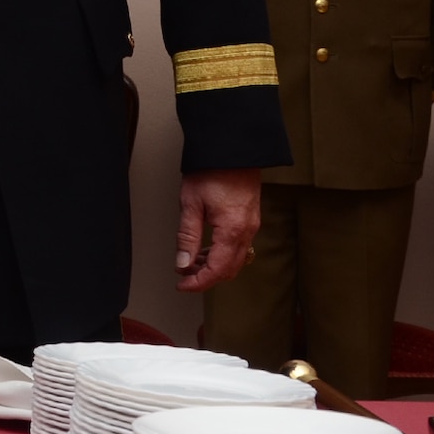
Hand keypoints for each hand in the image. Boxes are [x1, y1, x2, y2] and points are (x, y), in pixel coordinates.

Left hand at [173, 168, 260, 292]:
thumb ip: (187, 237)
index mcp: (232, 230)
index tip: (182, 285)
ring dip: (213, 265)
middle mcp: (247, 231)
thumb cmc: (212, 170)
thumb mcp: (191, 204)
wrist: (231, 148)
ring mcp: (251, 225)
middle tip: (184, 275)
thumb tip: (183, 263)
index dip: (199, 282)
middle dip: (206, 277)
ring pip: (235, 259)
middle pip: (229, 269)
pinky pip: (238, 246)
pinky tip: (205, 248)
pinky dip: (221, 253)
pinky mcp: (250, 218)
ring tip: (190, 262)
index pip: (218, 270)